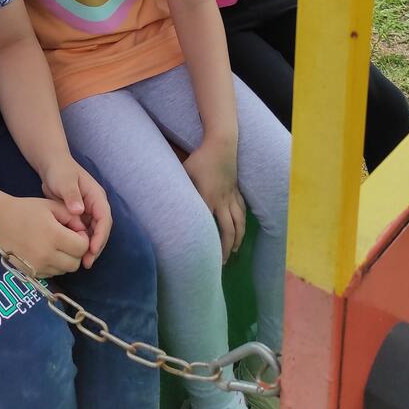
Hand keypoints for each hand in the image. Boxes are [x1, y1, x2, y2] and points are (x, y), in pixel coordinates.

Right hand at [0, 194, 88, 278]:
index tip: (74, 230)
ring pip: (65, 271)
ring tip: (56, 245)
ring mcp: (38, 267)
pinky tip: (46, 252)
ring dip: (66, 260)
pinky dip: (54, 265)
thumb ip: (71, 216)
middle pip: (76, 263)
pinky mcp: (31, 274)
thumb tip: (83, 230)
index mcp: (53, 235)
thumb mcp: (51, 205)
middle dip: (76, 252)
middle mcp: (47, 255)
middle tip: (67, 239)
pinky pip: (52, 274)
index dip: (83, 238)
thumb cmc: (26, 209)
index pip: (82, 247)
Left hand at [39, 156, 112, 268]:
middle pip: (101, 229)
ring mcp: (88, 211)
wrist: (51, 166)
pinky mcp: (79, 216)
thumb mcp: (64, 181)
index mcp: (96, 196)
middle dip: (96, 246)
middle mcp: (95, 205)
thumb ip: (72, 195)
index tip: (92, 249)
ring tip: (81, 263)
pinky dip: (80, 243)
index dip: (100, 235)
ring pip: (93, 233)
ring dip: (89, 248)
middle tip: (87, 262)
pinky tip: (73, 253)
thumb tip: (80, 211)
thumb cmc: (60, 171)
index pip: (104, 218)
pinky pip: (83, 232)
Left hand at [184, 138, 245, 262]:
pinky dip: (242, 222)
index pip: (208, 225)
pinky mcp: (237, 190)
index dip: (208, 242)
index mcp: (207, 198)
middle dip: (225, 247)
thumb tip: (165, 198)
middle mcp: (222, 201)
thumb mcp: (184, 172)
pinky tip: (241, 229)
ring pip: (238, 223)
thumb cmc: (200, 158)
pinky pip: (242, 210)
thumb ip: (178, 187)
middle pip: (227, 230)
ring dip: (237, 238)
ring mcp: (231, 196)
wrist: (221, 145)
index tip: (204, 256)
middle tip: (222, 263)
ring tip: (234, 251)